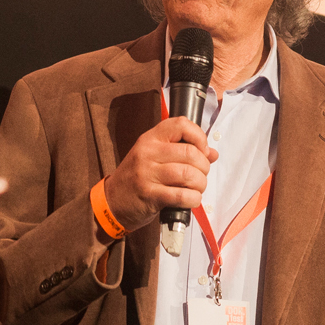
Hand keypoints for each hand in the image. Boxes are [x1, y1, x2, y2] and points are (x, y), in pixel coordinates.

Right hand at [102, 116, 216, 230]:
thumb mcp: (155, 157)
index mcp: (151, 138)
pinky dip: (193, 199)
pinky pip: (181, 195)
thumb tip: (212, 154)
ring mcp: (147, 174)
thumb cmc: (137, 177)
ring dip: (200, 184)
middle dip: (204, 166)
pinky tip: (191, 199)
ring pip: (188, 174)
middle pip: (190, 152)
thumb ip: (183, 152)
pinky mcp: (149, 195)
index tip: (202, 150)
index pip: (181, 124)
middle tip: (201, 174)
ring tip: (197, 188)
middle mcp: (148, 152)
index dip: (199, 136)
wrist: (113, 200)